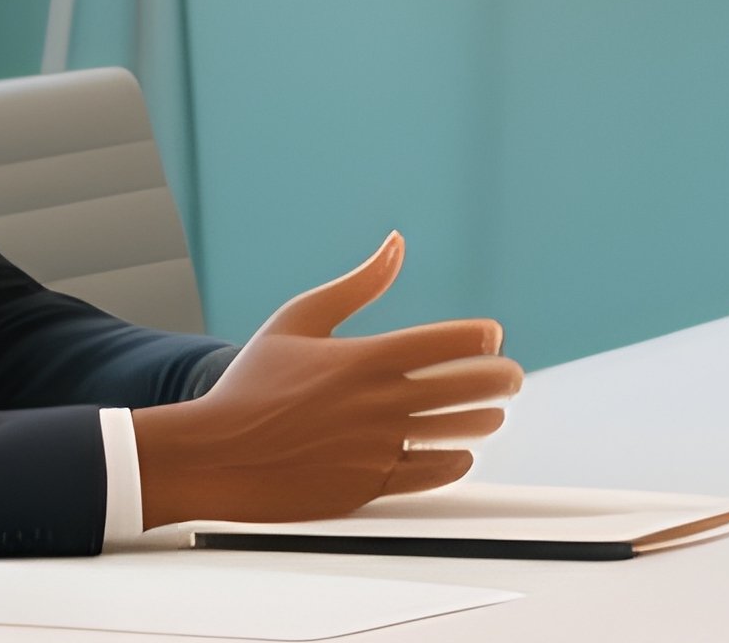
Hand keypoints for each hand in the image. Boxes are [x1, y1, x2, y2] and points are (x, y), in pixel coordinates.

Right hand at [135, 232, 522, 527]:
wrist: (216, 452)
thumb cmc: (253, 382)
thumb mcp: (300, 318)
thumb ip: (357, 284)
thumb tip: (396, 243)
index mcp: (364, 358)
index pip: (445, 344)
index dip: (479, 339)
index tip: (493, 336)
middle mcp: (376, 404)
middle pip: (462, 389)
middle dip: (497, 379)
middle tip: (512, 376)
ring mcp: (373, 448)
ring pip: (451, 432)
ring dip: (480, 420)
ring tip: (493, 413)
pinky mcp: (365, 486)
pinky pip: (426, 475)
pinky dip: (451, 462)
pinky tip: (460, 454)